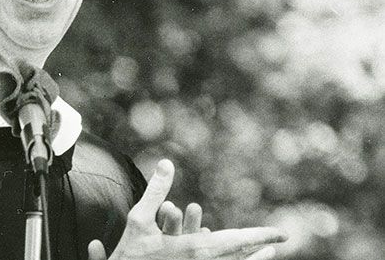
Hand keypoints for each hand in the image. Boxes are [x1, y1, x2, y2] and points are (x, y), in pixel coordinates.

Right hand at [88, 160, 286, 259]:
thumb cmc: (131, 254)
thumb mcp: (139, 219)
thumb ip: (156, 191)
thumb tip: (166, 163)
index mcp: (196, 251)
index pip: (237, 242)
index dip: (261, 237)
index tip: (282, 235)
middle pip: (240, 258)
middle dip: (259, 249)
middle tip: (278, 243)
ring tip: (265, 254)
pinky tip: (230, 259)